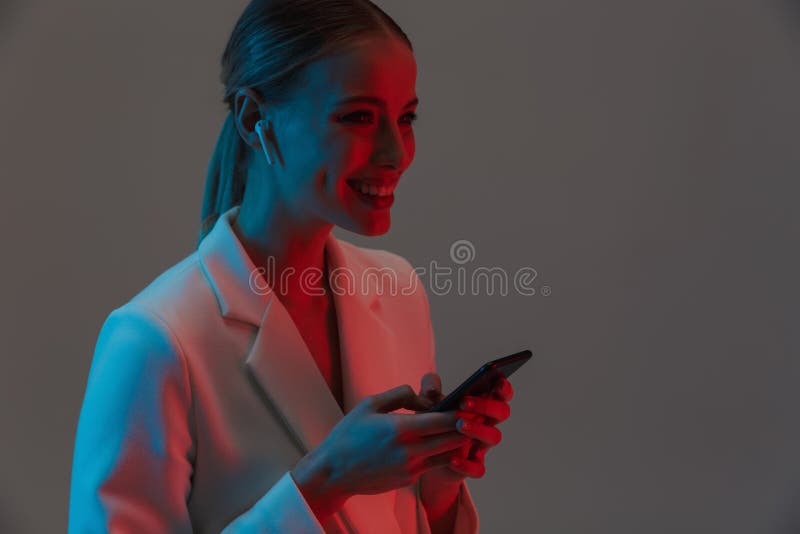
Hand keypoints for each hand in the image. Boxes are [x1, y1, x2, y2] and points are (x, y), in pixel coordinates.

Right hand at [291, 384, 470, 521]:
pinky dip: (439, 454)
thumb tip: (422, 395)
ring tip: (460, 430)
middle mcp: (410, 451)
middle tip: (474, 417)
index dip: (461, 413)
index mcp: (401, 429)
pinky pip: (431, 465)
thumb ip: (400, 395)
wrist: (333, 473)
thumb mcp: (370, 404)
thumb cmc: (349, 435)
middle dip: (465, 428)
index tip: (471, 404)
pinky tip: (438, 444)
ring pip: (447, 455)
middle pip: (453, 439)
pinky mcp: (409, 480)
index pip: (443, 421)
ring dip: (456, 443)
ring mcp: (411, 469)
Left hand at [416, 372, 512, 484]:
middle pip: (501, 412)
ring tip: (459, 425)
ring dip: (479, 429)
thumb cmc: (432, 420)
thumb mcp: (427, 401)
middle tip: (464, 402)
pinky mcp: (473, 466)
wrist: (423, 455)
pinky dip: (467, 465)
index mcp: (481, 404)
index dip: (504, 387)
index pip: (501, 393)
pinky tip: (452, 459)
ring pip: (494, 437)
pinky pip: (478, 468)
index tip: (498, 381)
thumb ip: (429, 387)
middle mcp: (486, 423)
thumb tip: (431, 391)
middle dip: (486, 405)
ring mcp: (481, 445)